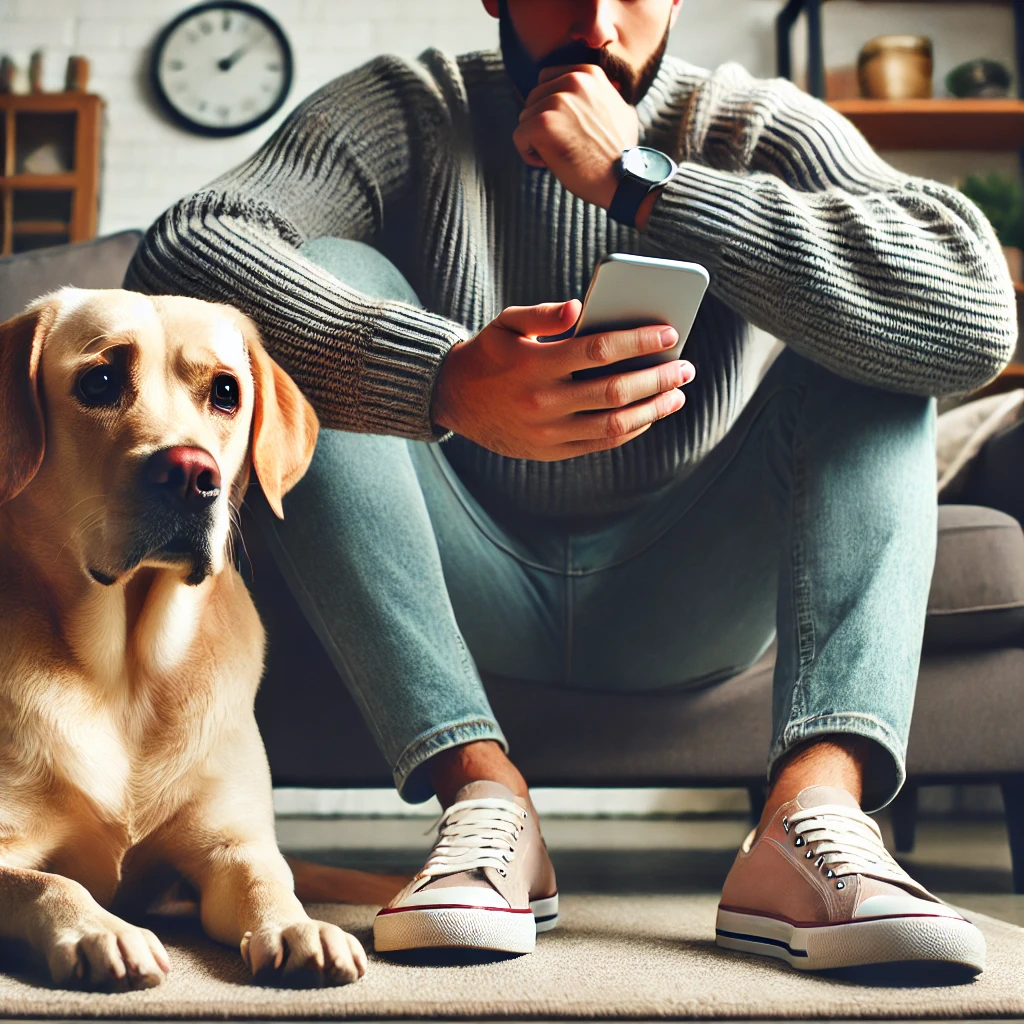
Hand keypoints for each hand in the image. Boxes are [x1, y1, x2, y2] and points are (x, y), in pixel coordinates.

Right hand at [432, 300, 694, 461]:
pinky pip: (601, 443)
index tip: (670, 334)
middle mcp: (544, 402)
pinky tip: (649, 414)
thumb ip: (543, 313)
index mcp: (536, 365)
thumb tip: (579, 306)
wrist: (453, 401)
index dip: (640, 342)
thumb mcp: (506, 323)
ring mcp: (549, 431)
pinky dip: (631, 429)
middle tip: (686, 367)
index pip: (600, 351)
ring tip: (677, 394)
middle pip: (616, 391)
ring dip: (653, 409)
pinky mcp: (551, 451)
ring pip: (615, 424)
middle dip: (658, 378)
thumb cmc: (488, 354)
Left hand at [513, 64, 638, 208]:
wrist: (623, 179)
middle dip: (541, 123)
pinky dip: (528, 153)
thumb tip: (593, 96)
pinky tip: (547, 163)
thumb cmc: (621, 152)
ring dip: (535, 139)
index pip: (547, 80)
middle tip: (562, 145)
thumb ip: (600, 96)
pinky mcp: (542, 124)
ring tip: (558, 155)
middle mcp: (572, 81)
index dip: (549, 107)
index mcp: (589, 74)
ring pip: (524, 118)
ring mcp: (557, 101)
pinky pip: (518, 136)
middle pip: (533, 99)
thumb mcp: (620, 110)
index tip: (564, 128)